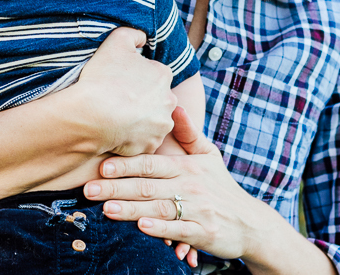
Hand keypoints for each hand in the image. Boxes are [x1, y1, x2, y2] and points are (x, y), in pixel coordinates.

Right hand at [72, 28, 176, 155]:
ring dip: (139, 119)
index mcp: (163, 75)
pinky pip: (143, 140)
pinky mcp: (151, 146)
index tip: (121, 81)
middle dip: (142, 99)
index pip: (154, 74)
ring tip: (116, 116)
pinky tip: (117, 132)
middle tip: (118, 99)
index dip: (137, 77)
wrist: (94, 115)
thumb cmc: (104, 77)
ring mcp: (161, 126)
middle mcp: (169, 101)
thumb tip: (143, 38)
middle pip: (156, 98)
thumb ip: (133, 34)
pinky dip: (133, 137)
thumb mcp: (116, 41)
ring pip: (152, 120)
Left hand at [84, 106, 278, 264]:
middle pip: (148, 186)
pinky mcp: (203, 232)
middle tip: (88, 190)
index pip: (151, 163)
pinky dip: (160, 228)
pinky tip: (141, 226)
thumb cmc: (222, 187)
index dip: (126, 164)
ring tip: (106, 209)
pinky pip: (178, 229)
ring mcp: (197, 210)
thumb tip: (175, 106)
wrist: (251, 222)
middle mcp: (191, 186)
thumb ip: (189, 133)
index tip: (102, 166)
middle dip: (116, 188)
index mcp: (187, 167)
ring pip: (158, 208)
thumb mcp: (210, 155)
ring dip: (131, 209)